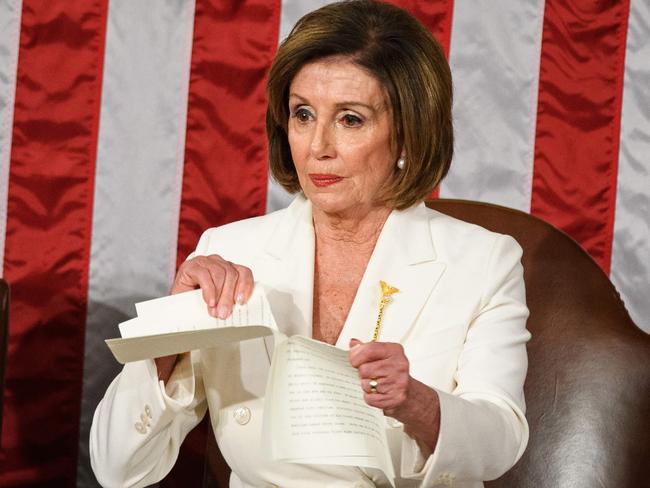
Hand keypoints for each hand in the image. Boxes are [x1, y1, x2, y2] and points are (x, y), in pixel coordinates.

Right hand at [171, 254, 253, 317]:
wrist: (176, 305)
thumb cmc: (197, 302)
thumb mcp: (219, 302)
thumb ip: (229, 300)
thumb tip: (239, 309)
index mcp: (228, 269)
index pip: (243, 272)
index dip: (245, 285)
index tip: (242, 301)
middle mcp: (218, 263)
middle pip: (232, 274)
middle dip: (229, 296)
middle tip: (224, 313)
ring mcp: (205, 262)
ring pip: (220, 274)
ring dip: (219, 295)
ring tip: (215, 310)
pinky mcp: (191, 266)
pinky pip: (204, 275)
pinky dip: (208, 290)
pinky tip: (208, 301)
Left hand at [348, 338, 440, 452]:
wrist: (410, 393)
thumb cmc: (393, 373)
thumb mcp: (382, 356)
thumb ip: (367, 349)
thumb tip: (353, 343)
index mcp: (395, 351)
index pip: (369, 349)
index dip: (356, 355)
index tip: (354, 360)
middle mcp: (399, 365)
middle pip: (364, 369)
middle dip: (363, 374)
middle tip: (372, 375)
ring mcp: (398, 382)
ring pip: (366, 385)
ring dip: (367, 386)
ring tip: (377, 384)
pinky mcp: (395, 398)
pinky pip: (370, 398)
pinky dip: (371, 398)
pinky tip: (379, 394)